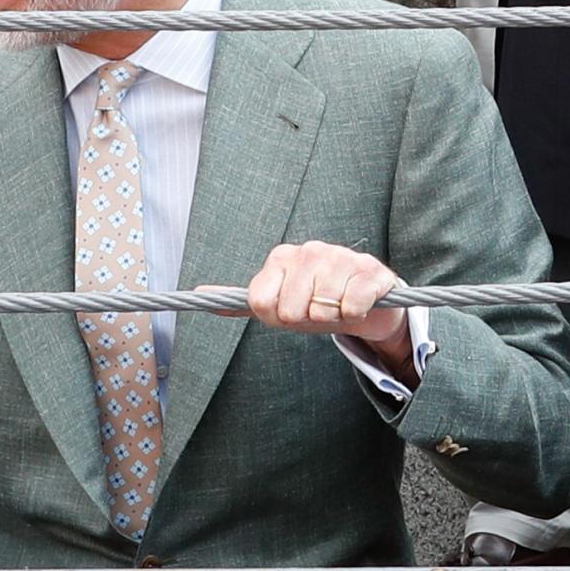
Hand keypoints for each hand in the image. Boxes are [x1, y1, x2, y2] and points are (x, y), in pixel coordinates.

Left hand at [202, 241, 409, 352]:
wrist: (364, 302)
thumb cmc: (314, 302)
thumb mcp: (277, 302)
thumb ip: (241, 301)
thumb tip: (199, 296)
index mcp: (280, 258)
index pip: (261, 302)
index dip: (276, 317)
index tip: (288, 311)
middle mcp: (308, 251)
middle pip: (291, 310)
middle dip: (305, 319)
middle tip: (316, 309)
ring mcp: (340, 257)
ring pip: (322, 309)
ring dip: (331, 318)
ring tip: (336, 306)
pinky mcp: (369, 269)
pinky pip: (351, 307)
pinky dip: (354, 315)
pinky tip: (356, 304)